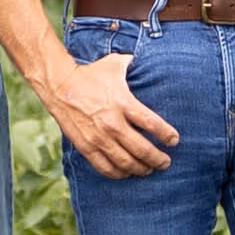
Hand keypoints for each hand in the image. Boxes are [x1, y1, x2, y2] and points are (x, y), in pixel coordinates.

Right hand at [41, 49, 179, 180]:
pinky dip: (119, 174)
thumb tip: (148, 60)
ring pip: (126, 162)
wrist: (59, 85)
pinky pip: (105, 167)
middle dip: (158, 159)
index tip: (174, 141)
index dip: (166, 135)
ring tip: (149, 170)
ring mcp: (99, 138)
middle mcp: (113, 123)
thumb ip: (134, 64)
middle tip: (166, 162)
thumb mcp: (115, 64)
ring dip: (141, 169)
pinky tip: (126, 173)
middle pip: (142, 149)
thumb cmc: (91, 74)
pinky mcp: (86, 147)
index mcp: (123, 102)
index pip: (152, 124)